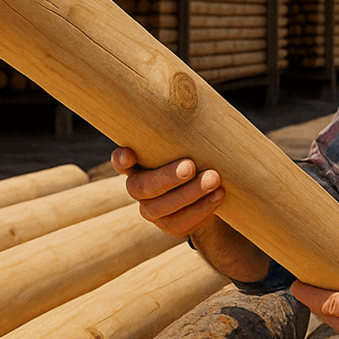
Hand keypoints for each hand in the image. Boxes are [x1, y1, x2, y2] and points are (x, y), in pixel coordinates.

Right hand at [112, 147, 269, 281]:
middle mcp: (139, 187)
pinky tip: (218, 195)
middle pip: (141, 187)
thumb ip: (186, 134)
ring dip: (189, 193)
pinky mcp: (169, 225)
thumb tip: (199, 113)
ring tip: (213, 179)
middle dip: (166, 177)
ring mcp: (151, 209)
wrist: (210, 191)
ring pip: (162, 207)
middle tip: (190, 166)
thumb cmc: (197, 156)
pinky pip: (182, 221)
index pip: (120, 161)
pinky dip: (202, 207)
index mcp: (138, 164)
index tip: (130, 153)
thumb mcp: (189, 145)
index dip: (121, 159)